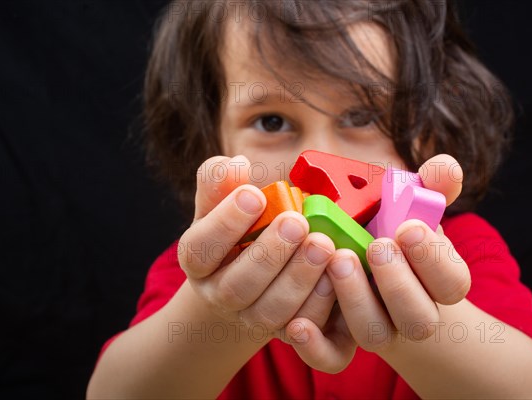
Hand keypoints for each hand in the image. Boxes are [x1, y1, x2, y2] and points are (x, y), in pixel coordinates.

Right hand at [178, 155, 337, 343]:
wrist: (246, 277)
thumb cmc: (236, 230)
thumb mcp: (220, 203)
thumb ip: (221, 182)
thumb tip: (235, 165)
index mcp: (197, 259)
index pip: (201, 247)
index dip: (226, 223)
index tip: (254, 195)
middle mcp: (218, 294)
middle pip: (237, 286)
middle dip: (268, 254)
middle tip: (296, 221)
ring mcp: (250, 318)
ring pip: (270, 311)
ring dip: (298, 279)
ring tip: (322, 244)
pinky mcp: (282, 332)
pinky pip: (300, 327)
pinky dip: (318, 304)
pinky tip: (334, 275)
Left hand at [287, 154, 469, 368]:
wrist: (366, 271)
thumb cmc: (388, 231)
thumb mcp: (408, 205)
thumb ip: (428, 186)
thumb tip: (444, 167)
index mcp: (437, 280)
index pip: (452, 282)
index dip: (433, 259)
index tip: (409, 227)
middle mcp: (411, 312)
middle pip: (418, 318)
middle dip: (398, 282)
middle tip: (376, 246)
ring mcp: (376, 328)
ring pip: (375, 334)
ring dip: (357, 300)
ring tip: (338, 260)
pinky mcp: (339, 340)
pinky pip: (332, 358)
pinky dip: (315, 346)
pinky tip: (296, 323)